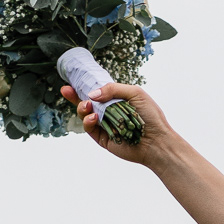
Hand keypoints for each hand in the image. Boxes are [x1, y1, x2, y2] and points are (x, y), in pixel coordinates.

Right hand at [59, 81, 173, 164]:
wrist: (157, 141)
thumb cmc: (150, 116)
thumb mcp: (134, 93)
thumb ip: (112, 89)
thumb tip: (91, 94)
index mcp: (116, 100)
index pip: (97, 92)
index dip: (83, 87)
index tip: (71, 82)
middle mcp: (109, 112)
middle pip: (87, 103)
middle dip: (74, 96)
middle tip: (66, 90)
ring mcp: (105, 126)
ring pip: (85, 115)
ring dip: (81, 108)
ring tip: (87, 106)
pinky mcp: (103, 139)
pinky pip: (89, 128)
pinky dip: (88, 122)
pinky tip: (93, 118)